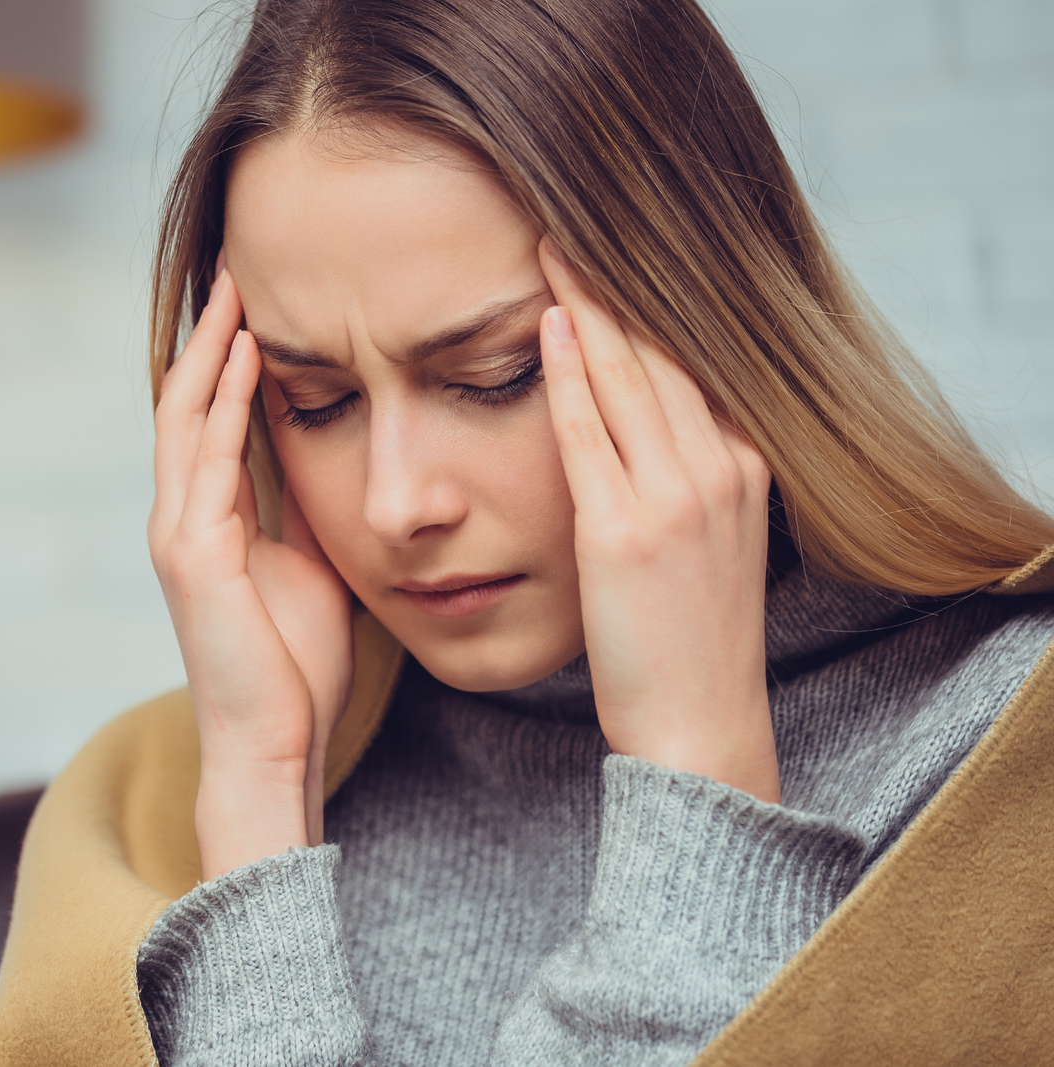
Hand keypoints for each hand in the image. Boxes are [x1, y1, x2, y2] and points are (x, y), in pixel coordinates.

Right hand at [149, 266, 355, 878]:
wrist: (276, 740)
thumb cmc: (296, 666)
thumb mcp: (311, 568)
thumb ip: (306, 514)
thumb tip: (336, 463)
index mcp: (209, 521)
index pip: (210, 420)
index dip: (227, 360)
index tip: (257, 303)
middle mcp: (182, 517)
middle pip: (187, 402)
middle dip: (210, 335)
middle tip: (237, 270)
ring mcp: (180, 533)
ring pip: (186, 417)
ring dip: (212, 351)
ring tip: (238, 290)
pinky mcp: (193, 554)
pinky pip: (207, 459)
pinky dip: (226, 402)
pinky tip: (251, 356)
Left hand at [537, 238, 778, 801]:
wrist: (699, 723)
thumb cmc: (689, 638)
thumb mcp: (709, 541)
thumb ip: (687, 475)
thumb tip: (648, 424)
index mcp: (742, 466)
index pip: (690, 361)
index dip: (649, 301)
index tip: (612, 248)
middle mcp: (720, 469)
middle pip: (663, 352)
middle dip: (618, 281)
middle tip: (574, 216)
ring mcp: (677, 499)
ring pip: (630, 377)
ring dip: (591, 303)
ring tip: (555, 243)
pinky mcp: (625, 532)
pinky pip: (591, 435)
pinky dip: (571, 374)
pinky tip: (550, 324)